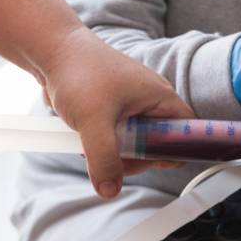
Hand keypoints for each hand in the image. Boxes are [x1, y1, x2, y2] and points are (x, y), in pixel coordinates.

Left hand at [42, 27, 194, 197]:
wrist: (52, 50)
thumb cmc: (80, 71)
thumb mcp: (94, 121)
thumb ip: (104, 159)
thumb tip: (109, 191)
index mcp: (160, 96)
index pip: (188, 130)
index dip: (180, 150)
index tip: (158, 164)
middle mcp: (148, 100)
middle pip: (157, 143)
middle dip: (135, 157)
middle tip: (114, 158)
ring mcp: (129, 104)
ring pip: (132, 143)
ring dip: (114, 151)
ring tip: (91, 144)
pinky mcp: (110, 109)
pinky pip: (114, 136)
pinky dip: (100, 142)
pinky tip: (83, 138)